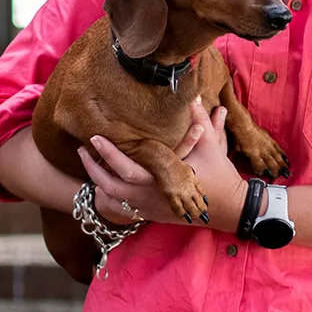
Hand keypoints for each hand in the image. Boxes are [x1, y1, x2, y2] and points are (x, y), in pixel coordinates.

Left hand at [78, 99, 242, 231]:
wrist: (228, 209)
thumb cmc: (220, 176)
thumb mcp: (210, 146)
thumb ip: (200, 121)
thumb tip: (194, 97)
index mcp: (161, 180)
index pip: (127, 167)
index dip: (108, 153)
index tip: (93, 136)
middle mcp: (151, 197)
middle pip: (111, 185)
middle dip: (93, 166)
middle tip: (82, 147)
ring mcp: (150, 208)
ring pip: (113, 200)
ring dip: (97, 181)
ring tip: (87, 162)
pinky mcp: (152, 215)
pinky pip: (122, 209)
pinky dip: (109, 197)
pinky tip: (101, 183)